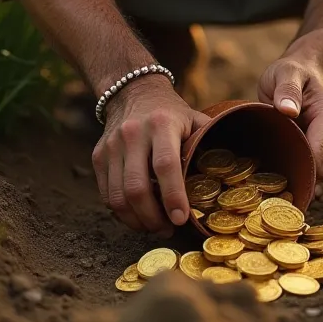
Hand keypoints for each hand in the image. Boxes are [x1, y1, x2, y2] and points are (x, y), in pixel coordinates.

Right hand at [92, 75, 208, 234]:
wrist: (133, 91)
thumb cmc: (171, 112)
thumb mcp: (193, 119)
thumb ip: (205, 144)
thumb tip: (224, 179)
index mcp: (161, 123)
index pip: (165, 165)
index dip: (173, 195)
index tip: (181, 219)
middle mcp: (133, 133)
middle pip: (137, 188)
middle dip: (153, 218)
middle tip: (168, 230)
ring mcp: (112, 145)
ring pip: (118, 196)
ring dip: (136, 220)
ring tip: (154, 227)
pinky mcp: (99, 156)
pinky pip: (107, 194)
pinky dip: (122, 212)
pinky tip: (138, 215)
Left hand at [257, 55, 322, 184]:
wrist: (306, 67)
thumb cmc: (293, 70)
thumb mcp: (285, 73)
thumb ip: (287, 90)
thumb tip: (288, 110)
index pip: (318, 157)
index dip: (298, 171)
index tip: (275, 183)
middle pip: (321, 169)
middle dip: (298, 176)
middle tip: (269, 185)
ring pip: (320, 171)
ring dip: (300, 172)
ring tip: (275, 173)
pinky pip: (317, 164)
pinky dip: (303, 167)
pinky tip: (285, 168)